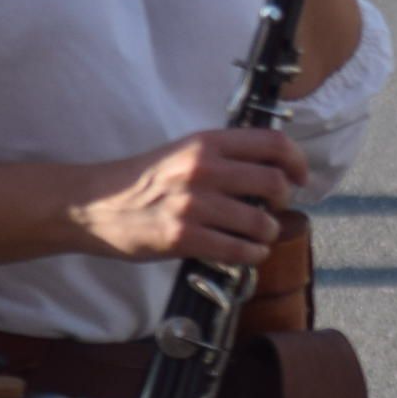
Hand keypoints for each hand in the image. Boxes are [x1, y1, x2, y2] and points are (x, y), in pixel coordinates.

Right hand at [71, 127, 308, 264]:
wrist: (94, 204)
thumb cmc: (143, 180)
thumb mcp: (184, 151)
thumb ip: (224, 156)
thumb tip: (273, 169)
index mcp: (207, 143)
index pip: (273, 143)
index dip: (297, 162)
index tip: (302, 177)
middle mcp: (204, 169)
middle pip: (274, 183)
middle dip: (284, 200)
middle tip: (276, 209)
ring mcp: (193, 205)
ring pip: (260, 222)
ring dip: (268, 233)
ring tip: (260, 235)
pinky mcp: (182, 238)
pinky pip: (237, 250)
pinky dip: (252, 255)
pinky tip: (249, 253)